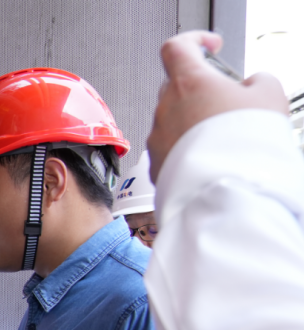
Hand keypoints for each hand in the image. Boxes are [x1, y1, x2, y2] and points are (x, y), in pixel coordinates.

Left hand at [147, 31, 288, 181]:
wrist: (226, 192)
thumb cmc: (244, 145)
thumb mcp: (269, 97)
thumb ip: (257, 82)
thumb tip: (251, 85)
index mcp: (189, 83)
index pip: (177, 47)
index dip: (194, 42)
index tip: (210, 47)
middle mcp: (165, 109)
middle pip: (176, 87)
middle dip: (199, 92)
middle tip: (226, 106)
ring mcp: (157, 138)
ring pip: (173, 121)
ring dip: (193, 125)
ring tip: (222, 140)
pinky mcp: (155, 166)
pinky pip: (169, 150)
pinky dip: (186, 150)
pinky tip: (210, 159)